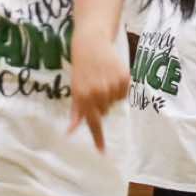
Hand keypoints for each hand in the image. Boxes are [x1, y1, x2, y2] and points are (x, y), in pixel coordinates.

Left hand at [68, 34, 129, 148]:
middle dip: (100, 104)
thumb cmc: (81, 67)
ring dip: (111, 95)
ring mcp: (113, 86)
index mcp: (84, 97)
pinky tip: (112, 75)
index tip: (102, 152)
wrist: (92, 43)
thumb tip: (70, 131)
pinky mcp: (125, 78)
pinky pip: (125, 93)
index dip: (98, 138)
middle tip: (95, 87)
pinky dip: (120, 87)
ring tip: (104, 78)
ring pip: (115, 103)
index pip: (93, 122)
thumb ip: (76, 110)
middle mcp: (99, 93)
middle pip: (105, 112)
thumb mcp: (75, 89)